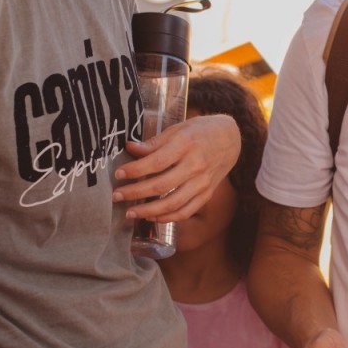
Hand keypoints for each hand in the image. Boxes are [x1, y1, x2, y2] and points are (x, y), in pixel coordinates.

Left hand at [114, 113, 240, 222]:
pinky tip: (152, 217)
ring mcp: (203, 182)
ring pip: (173, 203)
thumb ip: (154, 142)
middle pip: (161, 185)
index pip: (156, 162)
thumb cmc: (200, 131)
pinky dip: (168, 217)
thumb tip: (130, 148)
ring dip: (148, 211)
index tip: (119, 174)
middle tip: (116, 196)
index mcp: (186, 144)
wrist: (231, 139)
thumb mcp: (178, 129)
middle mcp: (195, 165)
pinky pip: (186, 211)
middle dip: (135, 193)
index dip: (135, 170)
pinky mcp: (207, 193)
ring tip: (130, 212)